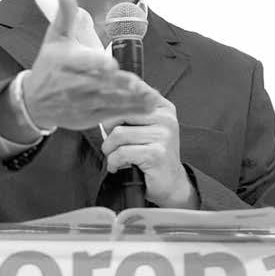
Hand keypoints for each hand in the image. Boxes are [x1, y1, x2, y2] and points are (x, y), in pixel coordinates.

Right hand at [22, 0, 158, 131]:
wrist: (33, 101)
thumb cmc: (49, 65)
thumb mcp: (54, 38)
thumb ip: (63, 13)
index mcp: (64, 62)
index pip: (81, 62)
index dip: (95, 64)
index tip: (111, 65)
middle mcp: (71, 84)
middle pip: (98, 84)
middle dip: (118, 85)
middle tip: (137, 83)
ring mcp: (80, 103)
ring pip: (108, 102)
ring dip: (130, 100)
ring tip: (150, 96)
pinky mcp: (87, 117)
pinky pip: (110, 114)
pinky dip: (129, 111)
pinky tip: (147, 107)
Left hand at [101, 89, 197, 208]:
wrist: (171, 184)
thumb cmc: (152, 155)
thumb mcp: (145, 128)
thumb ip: (130, 111)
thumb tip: (103, 99)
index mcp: (163, 108)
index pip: (134, 91)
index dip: (113, 100)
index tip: (104, 112)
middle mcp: (165, 118)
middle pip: (120, 113)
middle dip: (109, 130)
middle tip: (111, 144)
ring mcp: (163, 135)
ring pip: (118, 134)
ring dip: (109, 149)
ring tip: (114, 156)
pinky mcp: (156, 153)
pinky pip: (122, 152)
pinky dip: (114, 161)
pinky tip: (118, 166)